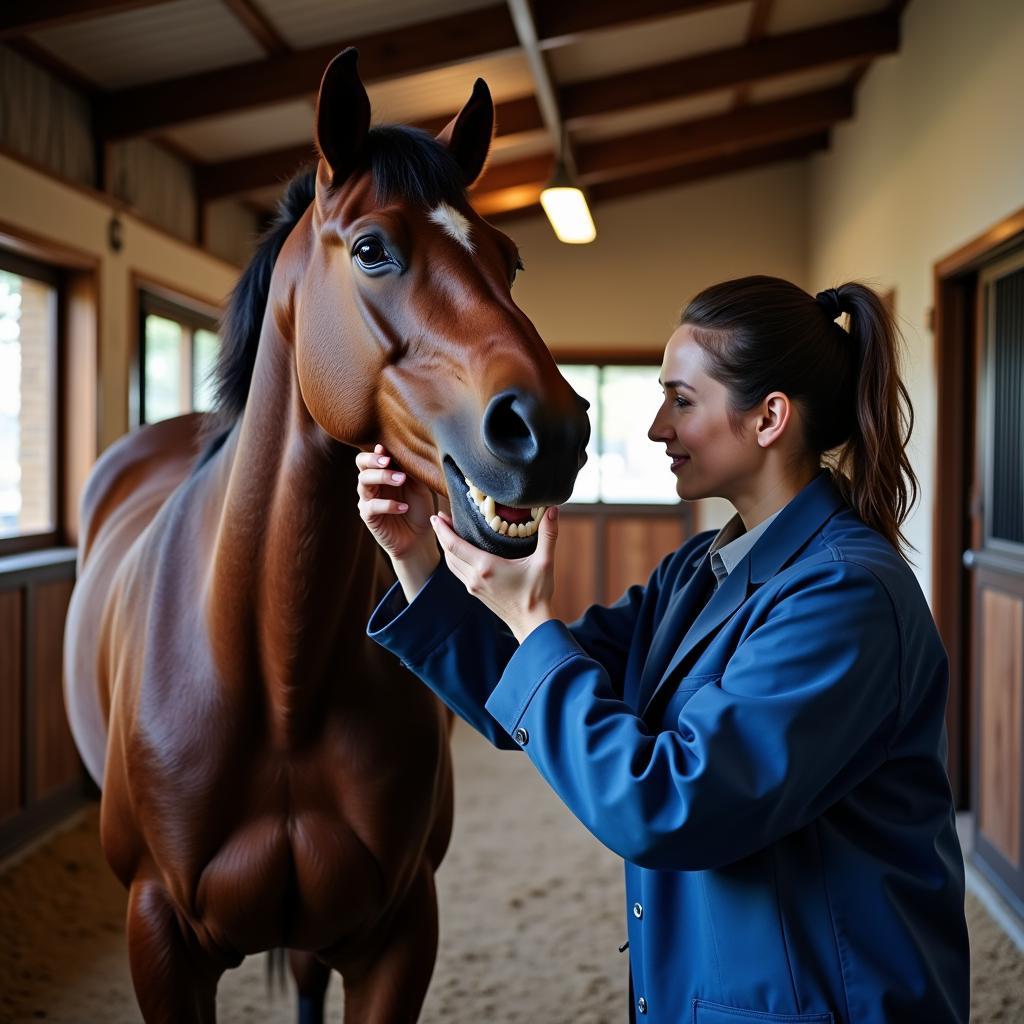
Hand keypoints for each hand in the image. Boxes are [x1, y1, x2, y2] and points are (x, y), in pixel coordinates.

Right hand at [356, 444, 438, 598]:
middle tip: (388, 461)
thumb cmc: (419, 508)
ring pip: (364, 482)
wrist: (418, 538)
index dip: (377, 450)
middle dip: (373, 460)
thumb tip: (412, 450)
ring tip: (401, 479)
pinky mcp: (368, 516)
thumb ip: (412, 470)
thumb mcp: (419, 486)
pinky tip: (403, 507)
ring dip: (382, 477)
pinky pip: (371, 506)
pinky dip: (387, 505)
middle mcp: (372, 483)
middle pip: (361, 464)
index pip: (372, 455)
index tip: (387, 448)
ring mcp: (368, 499)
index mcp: (382, 471)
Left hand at [429, 507, 559, 643]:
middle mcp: (474, 577)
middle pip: (448, 553)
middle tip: (440, 516)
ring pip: (451, 564)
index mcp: (486, 567)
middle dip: (441, 534)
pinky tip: (459, 551)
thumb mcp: (544, 562)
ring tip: (446, 531)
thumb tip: (552, 510)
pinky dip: (454, 559)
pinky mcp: (476, 592)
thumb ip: (548, 535)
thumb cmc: (537, 594)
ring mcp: (473, 586)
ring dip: (446, 547)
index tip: (437, 515)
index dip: (443, 529)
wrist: (532, 624)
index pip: (454, 545)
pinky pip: (458, 572)